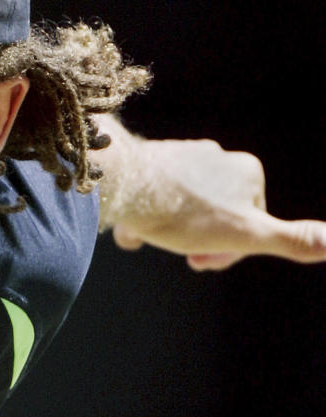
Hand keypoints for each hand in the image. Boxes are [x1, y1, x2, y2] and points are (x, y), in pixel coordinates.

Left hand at [108, 138, 325, 269]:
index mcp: (248, 171)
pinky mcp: (150, 160)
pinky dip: (144, 217)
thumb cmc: (185, 213)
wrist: (123, 185)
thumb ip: (293, 240)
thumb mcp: (246, 234)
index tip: (202, 261)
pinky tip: (130, 228)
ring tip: (145, 235)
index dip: (227, 251)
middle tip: (178, 251)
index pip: (249, 224)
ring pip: (181, 209)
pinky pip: (154, 198)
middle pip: (214, 216)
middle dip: (196, 241)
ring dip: (166, 231)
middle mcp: (217, 156)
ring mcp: (182, 155)